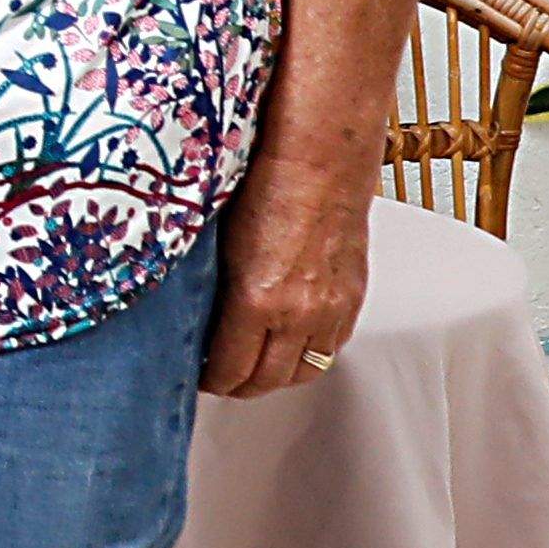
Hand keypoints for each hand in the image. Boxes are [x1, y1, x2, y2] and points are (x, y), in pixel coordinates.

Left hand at [198, 159, 371, 402]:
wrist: (320, 161)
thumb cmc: (266, 186)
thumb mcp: (219, 244)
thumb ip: (212, 292)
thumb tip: (196, 321)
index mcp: (255, 300)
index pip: (230, 371)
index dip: (211, 381)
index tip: (201, 376)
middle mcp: (297, 313)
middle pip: (267, 381)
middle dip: (240, 386)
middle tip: (223, 379)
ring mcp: (329, 309)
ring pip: (304, 371)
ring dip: (277, 375)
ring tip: (257, 367)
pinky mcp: (352, 298)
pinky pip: (332, 348)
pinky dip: (310, 353)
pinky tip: (292, 342)